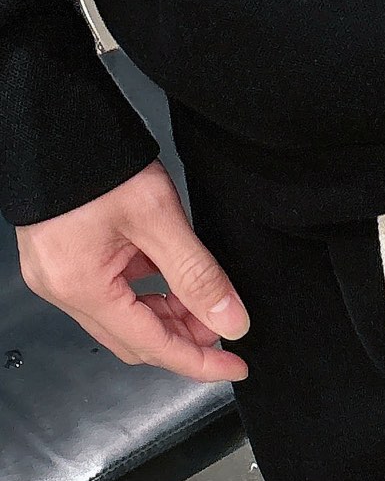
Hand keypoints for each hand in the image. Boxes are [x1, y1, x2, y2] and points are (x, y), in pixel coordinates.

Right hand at [16, 161, 248, 380]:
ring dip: (166, 317)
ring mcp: (56, 274)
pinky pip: (110, 293)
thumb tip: (230, 321)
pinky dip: (145, 294)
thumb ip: (198, 275)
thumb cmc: (95, 156)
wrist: (53, 112)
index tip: (235, 367)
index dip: (198, 362)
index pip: (151, 345)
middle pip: (134, 340)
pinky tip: (172, 280)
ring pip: (123, 318)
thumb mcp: (158, 217)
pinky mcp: (62, 257)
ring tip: (204, 302)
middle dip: (183, 340)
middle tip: (224, 328)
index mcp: (80, 285)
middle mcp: (61, 287)